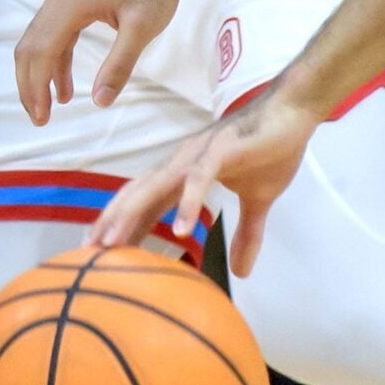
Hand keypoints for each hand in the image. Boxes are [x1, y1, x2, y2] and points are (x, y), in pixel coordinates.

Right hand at [14, 0, 189, 123]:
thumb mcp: (142, 28)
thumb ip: (120, 65)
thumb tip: (101, 101)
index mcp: (68, 5)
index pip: (39, 53)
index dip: (36, 89)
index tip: (41, 118)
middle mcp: (57, 1)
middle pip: (29, 49)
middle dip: (30, 86)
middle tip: (40, 119)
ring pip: (38, 42)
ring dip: (41, 75)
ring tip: (51, 107)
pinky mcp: (72, 1)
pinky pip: (54, 35)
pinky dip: (55, 61)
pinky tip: (65, 85)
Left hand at [91, 87, 322, 275]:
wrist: (294, 112)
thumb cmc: (271, 149)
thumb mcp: (258, 202)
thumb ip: (246, 235)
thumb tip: (242, 273)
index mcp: (185, 172)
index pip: (143, 201)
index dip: (121, 224)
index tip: (100, 254)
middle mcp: (182, 162)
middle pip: (137, 193)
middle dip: (111, 223)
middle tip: (89, 255)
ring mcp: (199, 154)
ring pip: (156, 186)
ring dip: (132, 215)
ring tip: (115, 246)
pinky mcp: (222, 150)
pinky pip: (198, 179)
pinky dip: (187, 204)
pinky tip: (181, 231)